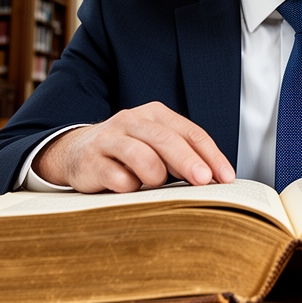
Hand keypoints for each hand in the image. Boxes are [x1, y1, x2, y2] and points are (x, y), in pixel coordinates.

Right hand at [32, 102, 235, 192]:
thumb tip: (215, 180)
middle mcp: (132, 121)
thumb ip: (181, 156)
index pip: (190, 132)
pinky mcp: (91, 161)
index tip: (226, 177)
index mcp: (154, 115)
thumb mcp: (155, 146)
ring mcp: (109, 139)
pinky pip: (117, 178)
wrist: (75, 152)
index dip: (211, 154)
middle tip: (204, 181)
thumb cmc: (127, 152)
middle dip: (188, 162)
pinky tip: (128, 188)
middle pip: (166, 140)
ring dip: (156, 176)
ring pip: (141, 156)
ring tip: (155, 184)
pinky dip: (128, 187)